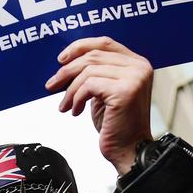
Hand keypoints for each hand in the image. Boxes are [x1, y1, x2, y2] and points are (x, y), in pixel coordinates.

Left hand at [44, 37, 152, 174]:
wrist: (129, 149)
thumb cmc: (117, 124)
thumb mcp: (104, 92)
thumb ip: (96, 73)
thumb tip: (67, 63)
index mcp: (137, 63)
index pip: (104, 43)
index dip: (79, 47)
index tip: (61, 60)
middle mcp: (139, 67)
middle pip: (93, 55)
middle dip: (67, 70)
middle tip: (52, 85)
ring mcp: (134, 78)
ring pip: (88, 71)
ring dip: (70, 89)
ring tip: (66, 104)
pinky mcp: (125, 91)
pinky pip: (89, 85)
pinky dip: (76, 98)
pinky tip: (76, 110)